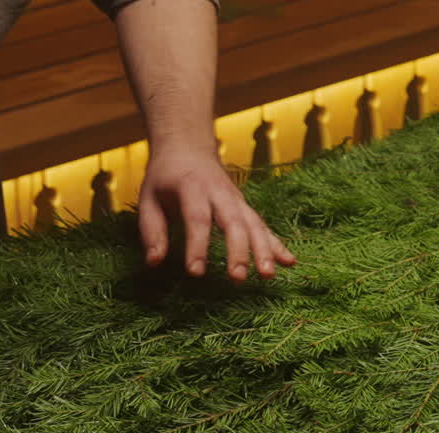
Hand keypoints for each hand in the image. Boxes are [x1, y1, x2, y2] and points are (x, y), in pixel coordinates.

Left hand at [137, 146, 296, 283]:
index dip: (197, 246)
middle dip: (238, 251)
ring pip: (254, 225)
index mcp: (192, 188)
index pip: (197, 219)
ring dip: (264, 250)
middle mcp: (220, 193)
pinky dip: (277, 245)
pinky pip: (264, 227)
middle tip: (237, 278)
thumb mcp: (149, 198)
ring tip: (268, 275)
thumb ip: (152, 231)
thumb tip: (153, 263)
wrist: (188, 148)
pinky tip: (289, 263)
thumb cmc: (165, 177)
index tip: (196, 272)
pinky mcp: (246, 208)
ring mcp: (237, 200)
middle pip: (234, 223)